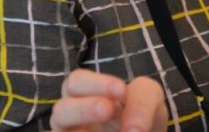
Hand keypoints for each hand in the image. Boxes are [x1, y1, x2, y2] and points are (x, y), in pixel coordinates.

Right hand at [50, 69, 166, 131]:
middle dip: (84, 108)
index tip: (121, 90)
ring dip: (80, 125)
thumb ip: (141, 102)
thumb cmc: (141, 113)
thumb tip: (131, 131)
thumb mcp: (149, 97)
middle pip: (60, 110)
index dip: (95, 84)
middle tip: (107, 109)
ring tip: (107, 127)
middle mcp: (73, 118)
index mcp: (85, 94)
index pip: (76, 82)